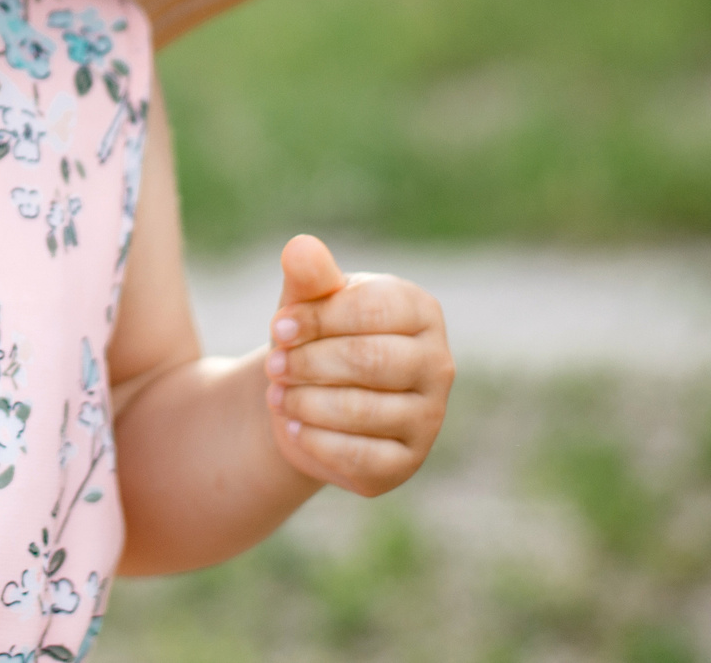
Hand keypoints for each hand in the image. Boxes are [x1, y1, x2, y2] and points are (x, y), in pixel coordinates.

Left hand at [263, 234, 451, 497]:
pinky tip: (294, 426)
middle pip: (370, 360)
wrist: (307, 400)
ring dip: (306, 402)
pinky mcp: (406, 463)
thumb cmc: (314, 338)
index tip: (279, 326)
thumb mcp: (307, 302)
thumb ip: (308, 275)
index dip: (319, 317)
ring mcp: (429, 418)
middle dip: (310, 363)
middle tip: (273, 365)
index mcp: (420, 312)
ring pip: (363, 411)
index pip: (374, 309)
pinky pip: (361, 456)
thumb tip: (300, 246)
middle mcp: (437, 364)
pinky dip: (316, 441)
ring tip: (278, 395)